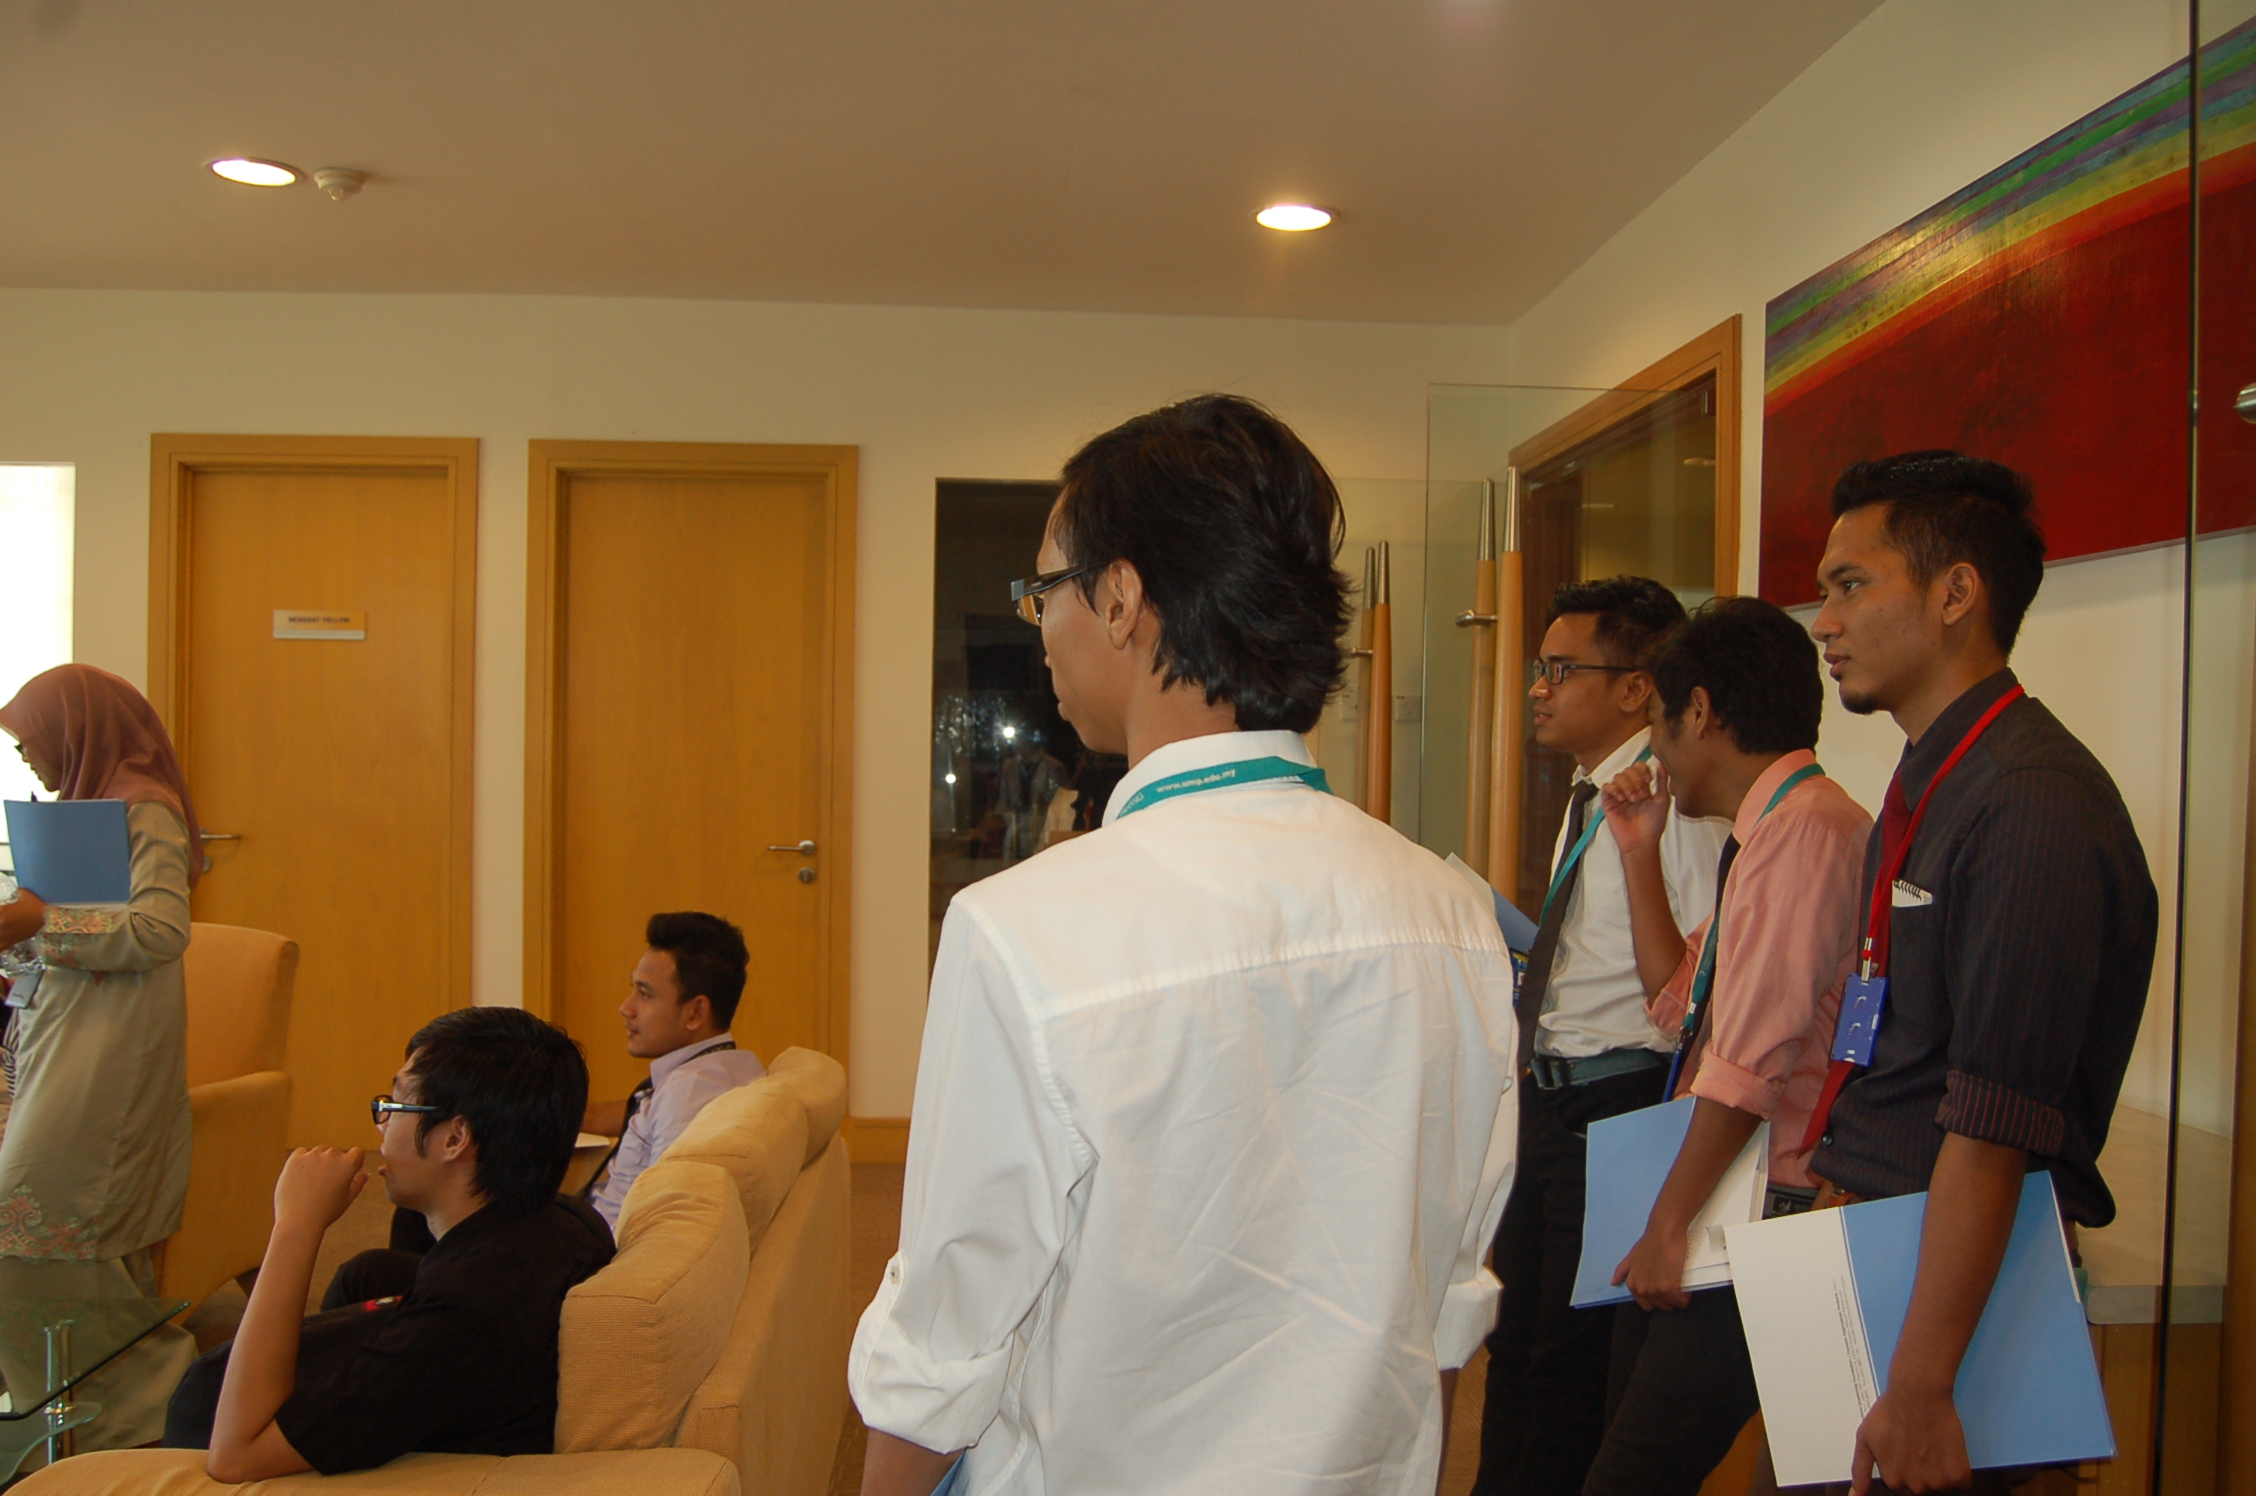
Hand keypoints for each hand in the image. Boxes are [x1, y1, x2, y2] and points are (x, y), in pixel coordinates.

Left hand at [0, 888, 46, 948]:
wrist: (49, 917)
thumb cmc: (37, 904)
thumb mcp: (25, 894)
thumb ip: (16, 892)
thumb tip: (15, 891)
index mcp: (2, 910)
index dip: (0, 911)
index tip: (2, 911)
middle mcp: (1, 922)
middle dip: (0, 920)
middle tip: (4, 919)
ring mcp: (5, 934)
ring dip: (0, 932)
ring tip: (4, 928)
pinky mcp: (11, 941)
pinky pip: (0, 948)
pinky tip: (1, 942)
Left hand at [272, 1147, 367, 1235]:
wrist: (299, 1220)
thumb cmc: (326, 1212)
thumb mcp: (348, 1198)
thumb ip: (358, 1183)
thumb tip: (365, 1174)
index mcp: (349, 1163)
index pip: (357, 1153)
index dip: (354, 1163)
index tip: (347, 1174)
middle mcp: (332, 1154)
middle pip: (335, 1153)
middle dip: (333, 1164)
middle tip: (325, 1184)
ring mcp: (313, 1155)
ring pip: (318, 1153)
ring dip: (317, 1162)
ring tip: (311, 1184)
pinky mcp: (295, 1159)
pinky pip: (301, 1153)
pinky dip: (302, 1162)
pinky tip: (300, 1178)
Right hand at [1600, 761, 1671, 859]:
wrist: (1642, 841)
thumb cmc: (1654, 825)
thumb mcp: (1663, 800)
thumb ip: (1662, 781)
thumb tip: (1661, 763)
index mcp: (1643, 786)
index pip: (1639, 767)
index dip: (1643, 770)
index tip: (1648, 780)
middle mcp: (1630, 788)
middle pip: (1628, 769)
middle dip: (1636, 780)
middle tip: (1641, 796)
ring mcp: (1618, 794)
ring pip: (1618, 776)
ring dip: (1627, 786)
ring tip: (1632, 800)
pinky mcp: (1608, 802)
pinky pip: (1606, 786)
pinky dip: (1615, 790)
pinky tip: (1621, 799)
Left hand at [1612, 1213, 1690, 1310]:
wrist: (1664, 1233)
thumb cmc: (1650, 1243)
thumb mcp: (1631, 1257)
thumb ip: (1622, 1270)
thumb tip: (1613, 1282)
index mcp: (1633, 1285)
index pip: (1647, 1305)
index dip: (1657, 1297)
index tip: (1663, 1288)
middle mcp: (1643, 1290)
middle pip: (1661, 1306)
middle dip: (1668, 1298)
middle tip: (1673, 1284)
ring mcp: (1656, 1290)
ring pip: (1672, 1304)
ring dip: (1678, 1297)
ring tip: (1680, 1283)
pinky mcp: (1671, 1288)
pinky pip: (1681, 1301)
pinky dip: (1685, 1297)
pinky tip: (1686, 1287)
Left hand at [1852, 1383, 1969, 1493]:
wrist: (1917, 1395)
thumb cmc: (1890, 1413)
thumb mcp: (1865, 1439)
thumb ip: (1861, 1471)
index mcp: (1893, 1480)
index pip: (1903, 1487)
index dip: (1905, 1468)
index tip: (1907, 1453)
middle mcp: (1915, 1486)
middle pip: (1922, 1487)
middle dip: (1922, 1471)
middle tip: (1920, 1446)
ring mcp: (1938, 1482)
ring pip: (1942, 1485)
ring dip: (1940, 1470)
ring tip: (1932, 1444)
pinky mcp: (1959, 1475)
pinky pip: (1962, 1482)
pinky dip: (1958, 1470)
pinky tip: (1947, 1449)